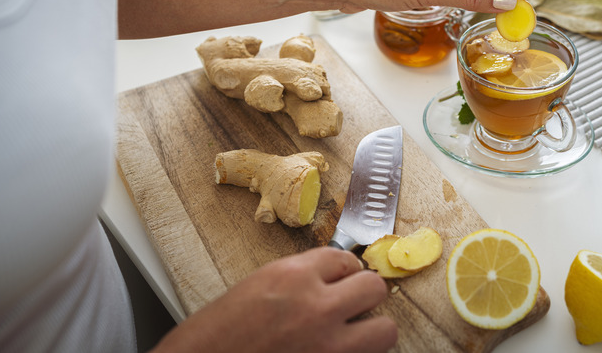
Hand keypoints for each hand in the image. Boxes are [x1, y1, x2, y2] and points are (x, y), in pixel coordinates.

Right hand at [152, 247, 395, 352]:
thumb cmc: (215, 335)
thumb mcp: (256, 288)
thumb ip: (298, 280)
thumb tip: (330, 279)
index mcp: (292, 277)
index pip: (344, 258)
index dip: (343, 271)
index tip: (341, 279)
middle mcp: (316, 308)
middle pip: (374, 287)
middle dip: (364, 295)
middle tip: (351, 304)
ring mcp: (328, 347)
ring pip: (385, 329)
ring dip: (371, 330)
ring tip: (352, 333)